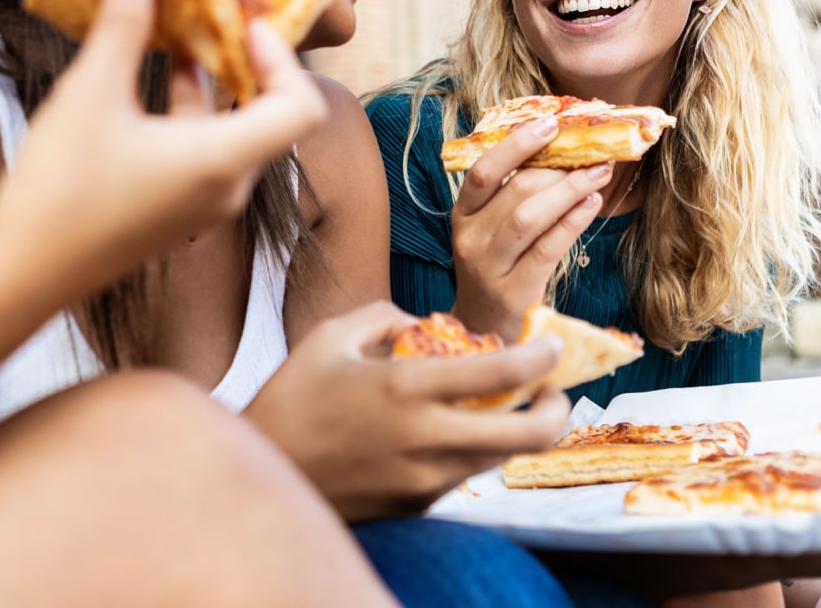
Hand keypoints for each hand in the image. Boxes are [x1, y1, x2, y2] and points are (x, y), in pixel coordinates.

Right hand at [0, 0, 326, 306]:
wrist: (23, 274)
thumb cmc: (60, 190)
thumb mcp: (90, 94)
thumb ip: (122, 27)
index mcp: (223, 161)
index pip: (300, 107)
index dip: (283, 58)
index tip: (244, 21)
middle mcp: (226, 188)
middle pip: (269, 116)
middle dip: (244, 60)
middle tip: (217, 16)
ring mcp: (202, 206)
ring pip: (230, 133)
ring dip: (209, 83)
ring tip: (177, 34)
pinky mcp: (175, 212)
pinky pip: (203, 153)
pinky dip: (188, 113)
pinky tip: (146, 79)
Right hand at [245, 301, 571, 521]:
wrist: (263, 473)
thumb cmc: (291, 398)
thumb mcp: (329, 337)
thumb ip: (384, 317)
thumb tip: (421, 323)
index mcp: (407, 387)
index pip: (504, 371)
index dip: (544, 356)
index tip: (553, 344)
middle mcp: (426, 437)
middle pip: (529, 434)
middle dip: (557, 410)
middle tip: (553, 393)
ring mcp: (424, 479)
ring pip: (501, 457)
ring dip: (516, 431)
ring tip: (508, 408)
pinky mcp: (416, 505)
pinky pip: (463, 473)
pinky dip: (471, 449)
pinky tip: (452, 431)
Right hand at [449, 121, 610, 339]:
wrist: (481, 331)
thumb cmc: (496, 271)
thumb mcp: (489, 232)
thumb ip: (511, 196)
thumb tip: (560, 151)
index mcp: (462, 216)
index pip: (482, 171)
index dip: (517, 144)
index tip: (551, 123)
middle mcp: (468, 240)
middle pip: (514, 191)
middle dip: (557, 167)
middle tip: (592, 152)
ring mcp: (488, 269)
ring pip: (528, 217)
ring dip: (569, 189)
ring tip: (600, 172)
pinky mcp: (512, 293)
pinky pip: (546, 249)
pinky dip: (572, 222)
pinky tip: (592, 203)